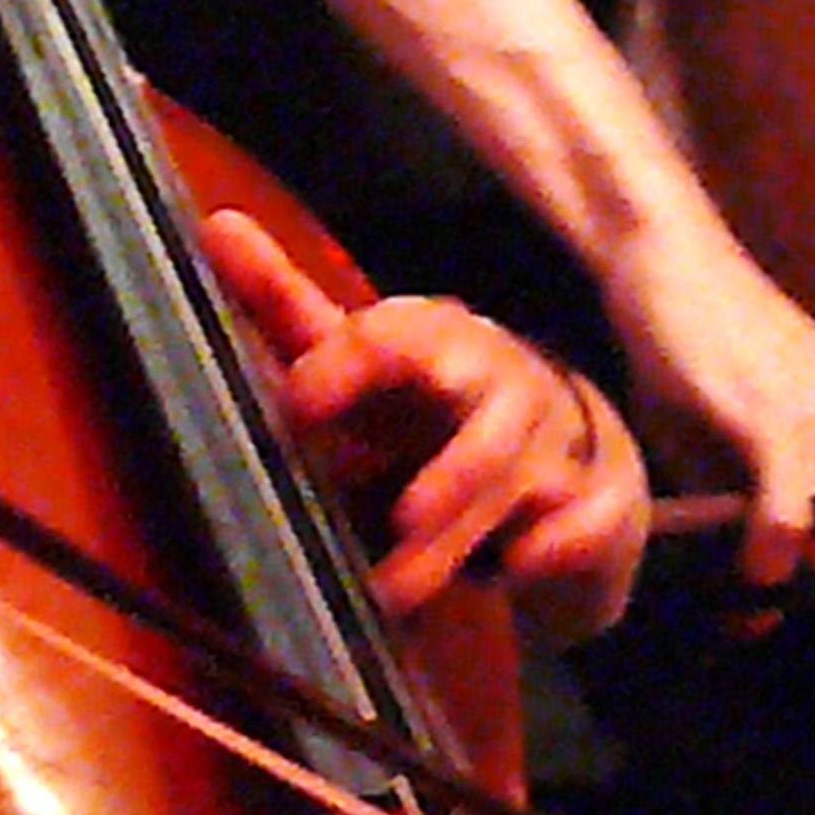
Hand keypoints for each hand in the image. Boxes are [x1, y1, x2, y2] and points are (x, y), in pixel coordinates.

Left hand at [203, 204, 650, 642]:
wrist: (565, 456)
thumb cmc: (434, 409)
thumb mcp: (362, 363)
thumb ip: (286, 306)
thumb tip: (215, 224)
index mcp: (437, 338)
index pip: (395, 334)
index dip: (347, 366)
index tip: (297, 406)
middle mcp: (500, 378)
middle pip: (475, 392)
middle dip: (440, 451)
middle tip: (399, 513)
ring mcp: (556, 440)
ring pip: (513, 473)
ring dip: (457, 530)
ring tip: (397, 590)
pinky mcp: (599, 502)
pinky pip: (588, 522)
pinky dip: (558, 545)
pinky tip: (523, 570)